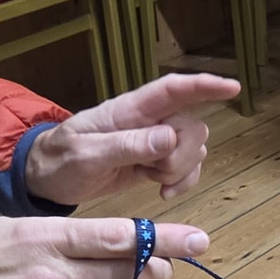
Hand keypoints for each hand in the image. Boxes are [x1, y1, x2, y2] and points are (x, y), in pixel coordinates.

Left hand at [23, 72, 239, 206]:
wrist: (46, 179)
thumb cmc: (59, 160)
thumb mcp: (86, 155)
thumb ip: (127, 146)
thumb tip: (169, 139)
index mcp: (129, 110)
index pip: (172, 89)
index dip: (204, 85)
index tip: (233, 87)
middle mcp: (147, 121)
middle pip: (191, 125)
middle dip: (183, 155)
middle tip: (155, 173)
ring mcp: (153, 142)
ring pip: (193, 148)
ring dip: (182, 171)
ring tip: (154, 183)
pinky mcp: (154, 163)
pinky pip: (186, 168)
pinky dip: (183, 183)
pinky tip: (164, 193)